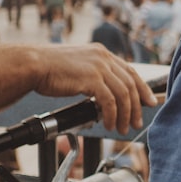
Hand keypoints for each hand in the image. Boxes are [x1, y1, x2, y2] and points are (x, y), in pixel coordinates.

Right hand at [30, 43, 157, 132]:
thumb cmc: (49, 69)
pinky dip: (111, 115)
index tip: (149, 102)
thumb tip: (105, 93)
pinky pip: (109, 101)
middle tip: (137, 122)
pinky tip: (107, 124)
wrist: (31, 65)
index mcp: (102, 53)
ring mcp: (98, 67)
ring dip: (125, 115)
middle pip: (131, 84)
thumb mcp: (78, 66)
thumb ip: (94, 75)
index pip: (130, 71)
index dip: (142, 88)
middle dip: (137, 106)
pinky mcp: (91, 78)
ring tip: (122, 128)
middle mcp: (103, 57)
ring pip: (123, 95)